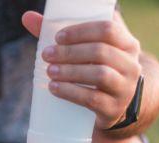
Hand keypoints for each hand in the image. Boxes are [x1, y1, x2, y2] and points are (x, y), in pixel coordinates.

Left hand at [22, 11, 142, 129]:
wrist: (115, 107)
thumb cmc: (97, 71)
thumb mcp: (89, 51)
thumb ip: (63, 36)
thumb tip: (28, 17)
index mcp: (128, 45)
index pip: (108, 30)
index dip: (81, 31)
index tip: (58, 37)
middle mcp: (131, 65)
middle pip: (101, 52)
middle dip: (70, 52)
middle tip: (47, 55)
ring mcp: (125, 89)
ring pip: (99, 75)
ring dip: (70, 71)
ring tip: (49, 71)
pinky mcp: (113, 109)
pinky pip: (92, 99)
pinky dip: (71, 92)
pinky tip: (54, 88)